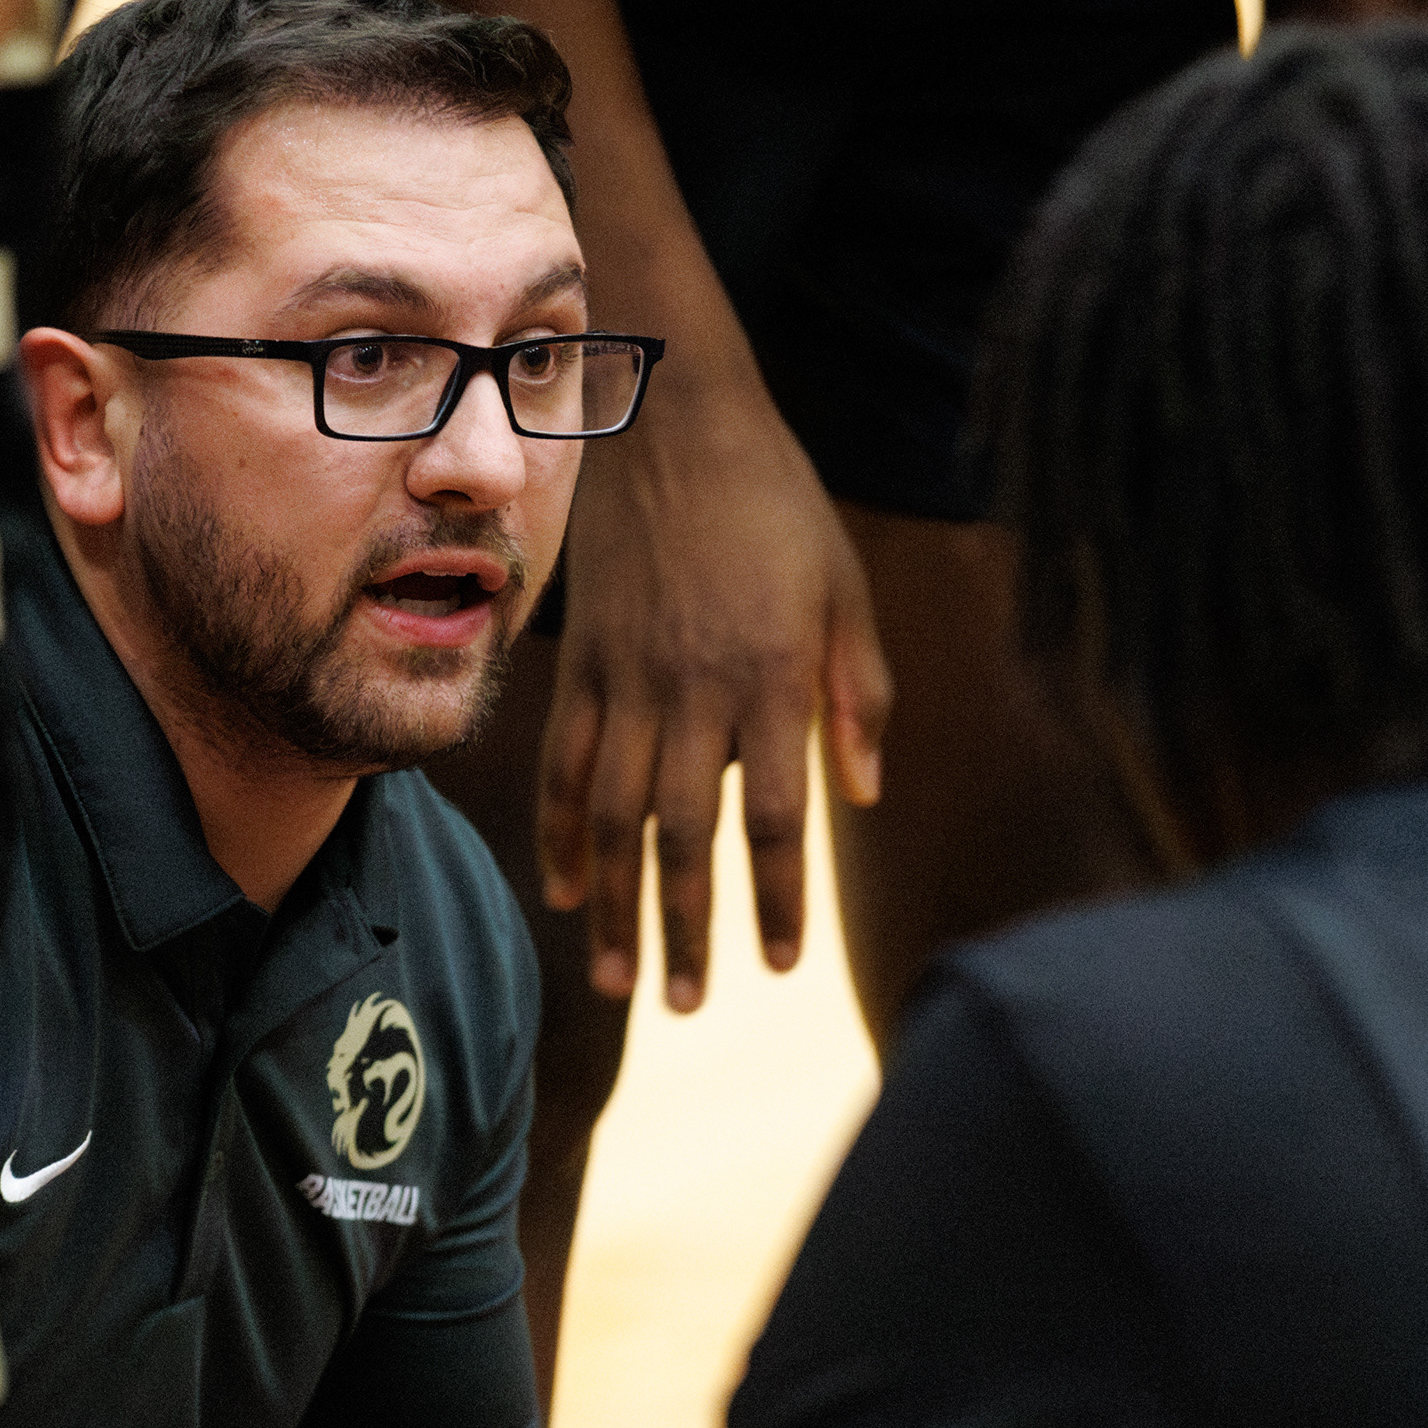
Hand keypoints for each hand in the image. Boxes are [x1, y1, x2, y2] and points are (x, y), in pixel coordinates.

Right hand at [539, 373, 890, 1011]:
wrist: (674, 421)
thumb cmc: (777, 503)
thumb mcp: (846, 588)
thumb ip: (861, 694)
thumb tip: (865, 794)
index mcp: (770, 678)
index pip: (776, 817)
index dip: (778, 899)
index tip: (780, 966)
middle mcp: (692, 693)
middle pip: (684, 836)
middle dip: (686, 929)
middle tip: (683, 1006)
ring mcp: (626, 682)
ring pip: (615, 817)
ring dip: (616, 905)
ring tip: (617, 982)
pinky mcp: (582, 665)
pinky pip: (564, 765)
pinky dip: (562, 833)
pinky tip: (566, 891)